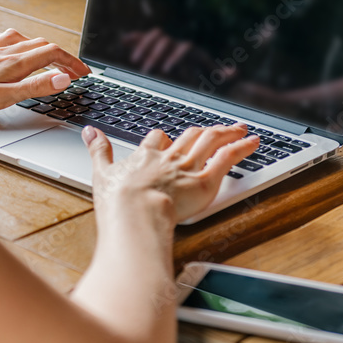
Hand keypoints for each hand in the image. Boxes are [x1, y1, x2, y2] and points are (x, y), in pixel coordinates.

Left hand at [0, 29, 91, 121]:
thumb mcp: (2, 98)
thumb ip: (35, 87)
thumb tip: (63, 78)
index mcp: (12, 62)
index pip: (53, 54)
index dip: (72, 63)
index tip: (85, 74)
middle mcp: (1, 51)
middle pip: (41, 45)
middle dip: (62, 56)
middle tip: (73, 71)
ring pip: (22, 41)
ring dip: (41, 47)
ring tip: (49, 58)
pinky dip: (14, 43)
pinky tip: (9, 47)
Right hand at [83, 123, 258, 222]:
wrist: (135, 215)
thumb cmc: (118, 203)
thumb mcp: (101, 172)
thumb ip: (98, 150)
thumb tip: (90, 131)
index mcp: (146, 156)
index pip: (158, 140)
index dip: (164, 139)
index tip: (169, 139)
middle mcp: (170, 158)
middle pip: (189, 136)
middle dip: (203, 131)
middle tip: (214, 129)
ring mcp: (188, 168)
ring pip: (211, 141)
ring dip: (228, 132)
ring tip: (240, 128)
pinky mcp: (205, 181)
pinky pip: (226, 158)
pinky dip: (241, 147)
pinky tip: (252, 142)